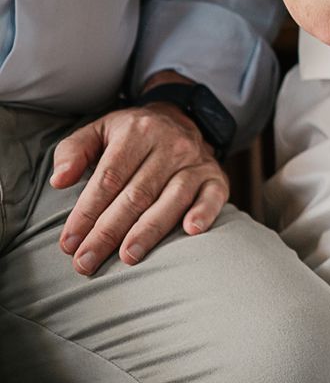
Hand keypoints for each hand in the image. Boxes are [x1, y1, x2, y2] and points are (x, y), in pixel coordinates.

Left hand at [50, 103, 226, 275]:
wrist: (179, 120)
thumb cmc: (130, 137)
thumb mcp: (98, 131)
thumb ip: (73, 151)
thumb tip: (60, 181)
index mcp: (137, 132)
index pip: (109, 177)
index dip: (87, 212)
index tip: (69, 242)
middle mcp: (171, 144)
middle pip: (137, 194)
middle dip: (109, 231)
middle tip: (86, 261)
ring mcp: (196, 161)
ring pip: (172, 198)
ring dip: (150, 230)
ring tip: (128, 257)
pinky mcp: (216, 176)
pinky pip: (213, 195)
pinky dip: (204, 212)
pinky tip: (191, 230)